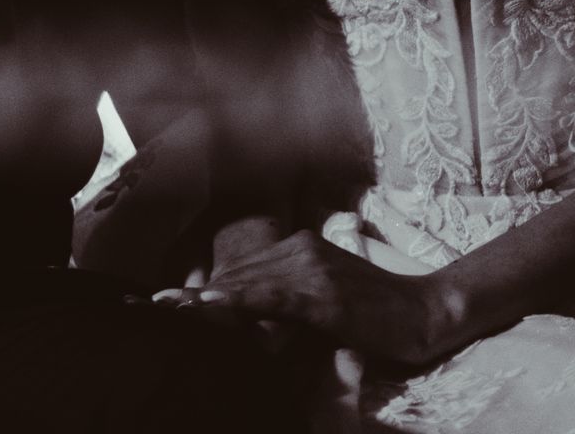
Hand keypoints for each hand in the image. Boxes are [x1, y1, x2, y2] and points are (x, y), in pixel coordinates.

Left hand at [166, 226, 459, 370]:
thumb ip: (293, 305)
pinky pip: (273, 298)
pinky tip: (214, 310)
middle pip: (237, 275)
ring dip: (205, 299)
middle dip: (193, 294)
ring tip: (169, 311)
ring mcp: (313, 267)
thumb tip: (256, 324)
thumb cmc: (377, 316)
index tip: (166, 301)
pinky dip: (240, 303)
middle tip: (151, 308)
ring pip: (248, 284)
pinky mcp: (325, 292)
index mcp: (300, 250)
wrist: (424, 313)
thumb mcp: (328, 305)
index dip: (203, 288)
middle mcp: (301, 249)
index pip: (243, 272)